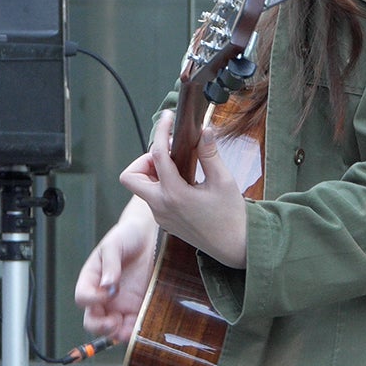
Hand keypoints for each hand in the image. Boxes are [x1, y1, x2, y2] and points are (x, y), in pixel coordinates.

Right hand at [74, 197, 157, 341]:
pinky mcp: (138, 308)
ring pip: (112, 329)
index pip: (83, 297)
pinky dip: (134, 332)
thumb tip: (107, 285)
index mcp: (92, 279)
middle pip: (92, 321)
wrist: (151, 234)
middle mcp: (103, 296)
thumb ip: (110, 263)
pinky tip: (140, 329)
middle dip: (100, 326)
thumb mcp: (114, 244)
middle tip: (113, 322)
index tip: (108, 292)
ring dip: (117, 333)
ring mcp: (120, 304)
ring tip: (128, 329)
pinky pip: (132, 326)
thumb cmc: (127, 235)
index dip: (91, 299)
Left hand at [120, 111, 248, 268]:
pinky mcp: (165, 221)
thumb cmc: (231, 216)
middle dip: (143, 160)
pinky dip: (160, 184)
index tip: (169, 118)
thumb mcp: (223, 181)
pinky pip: (152, 198)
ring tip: (178, 165)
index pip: (157, 155)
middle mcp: (161, 207)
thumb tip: (204, 131)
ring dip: (152, 172)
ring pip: (140, 188)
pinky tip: (182, 180)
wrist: (235, 247)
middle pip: (130, 177)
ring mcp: (161, 216)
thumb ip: (210, 154)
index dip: (162, 131)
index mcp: (175, 195)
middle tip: (167, 154)